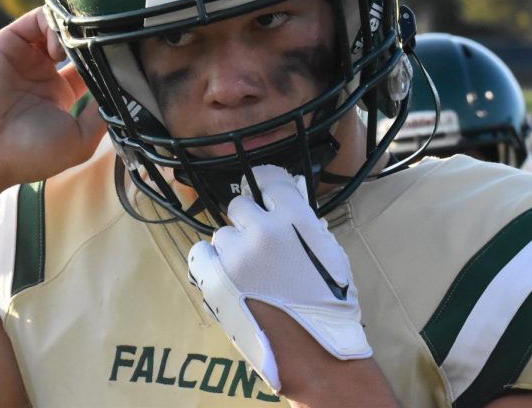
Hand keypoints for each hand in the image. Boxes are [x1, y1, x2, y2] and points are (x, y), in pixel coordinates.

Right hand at [0, 8, 106, 199]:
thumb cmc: (29, 154)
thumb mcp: (79, 141)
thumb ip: (103, 114)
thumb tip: (125, 89)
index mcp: (61, 94)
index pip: (89, 65)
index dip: (105, 59)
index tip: (125, 56)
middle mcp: (43, 73)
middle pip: (75, 42)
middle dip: (92, 37)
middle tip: (108, 39)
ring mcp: (26, 57)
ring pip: (58, 26)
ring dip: (73, 30)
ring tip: (76, 49)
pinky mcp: (8, 43)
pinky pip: (37, 19)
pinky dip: (53, 22)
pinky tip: (58, 47)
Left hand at [187, 166, 370, 393]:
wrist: (316, 353)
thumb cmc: (330, 307)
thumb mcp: (331, 254)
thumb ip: (306, 225)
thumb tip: (287, 203)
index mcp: (295, 218)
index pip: (269, 178)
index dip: (264, 186)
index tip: (262, 195)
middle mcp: (263, 229)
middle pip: (240, 207)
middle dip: (248, 224)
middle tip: (260, 250)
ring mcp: (236, 254)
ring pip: (222, 235)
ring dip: (232, 249)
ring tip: (248, 275)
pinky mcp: (215, 279)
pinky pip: (200, 254)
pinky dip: (209, 263)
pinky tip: (223, 276)